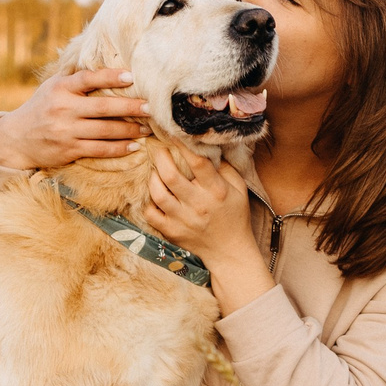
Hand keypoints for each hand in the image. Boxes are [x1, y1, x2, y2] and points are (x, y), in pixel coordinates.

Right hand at [0, 68, 148, 169]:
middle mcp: (63, 109)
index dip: (110, 77)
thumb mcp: (53, 87)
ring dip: (130, 130)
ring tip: (147, 128)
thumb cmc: (42, 107)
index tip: (131, 76)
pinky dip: (119, 148)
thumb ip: (76, 79)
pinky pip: (100, 149)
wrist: (16, 138)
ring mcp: (66, 131)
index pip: (87, 79)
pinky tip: (134, 145)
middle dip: (130, 107)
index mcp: (60, 88)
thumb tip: (109, 66)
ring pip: (105, 131)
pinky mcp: (69, 150)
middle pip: (103, 107)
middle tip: (150, 107)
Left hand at [146, 154, 275, 314]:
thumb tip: (207, 148)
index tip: (174, 134)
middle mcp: (198, 205)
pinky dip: (147, 201)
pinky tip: (152, 193)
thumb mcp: (239, 189)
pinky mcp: (171, 232)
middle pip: (171, 176)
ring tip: (154, 170)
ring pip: (158, 193)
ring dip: (152, 177)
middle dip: (161, 157)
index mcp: (217, 191)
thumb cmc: (234, 216)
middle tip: (159, 149)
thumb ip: (225, 168)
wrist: (229, 251)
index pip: (197, 163)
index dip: (183, 145)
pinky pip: (150, 213)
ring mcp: (183, 220)